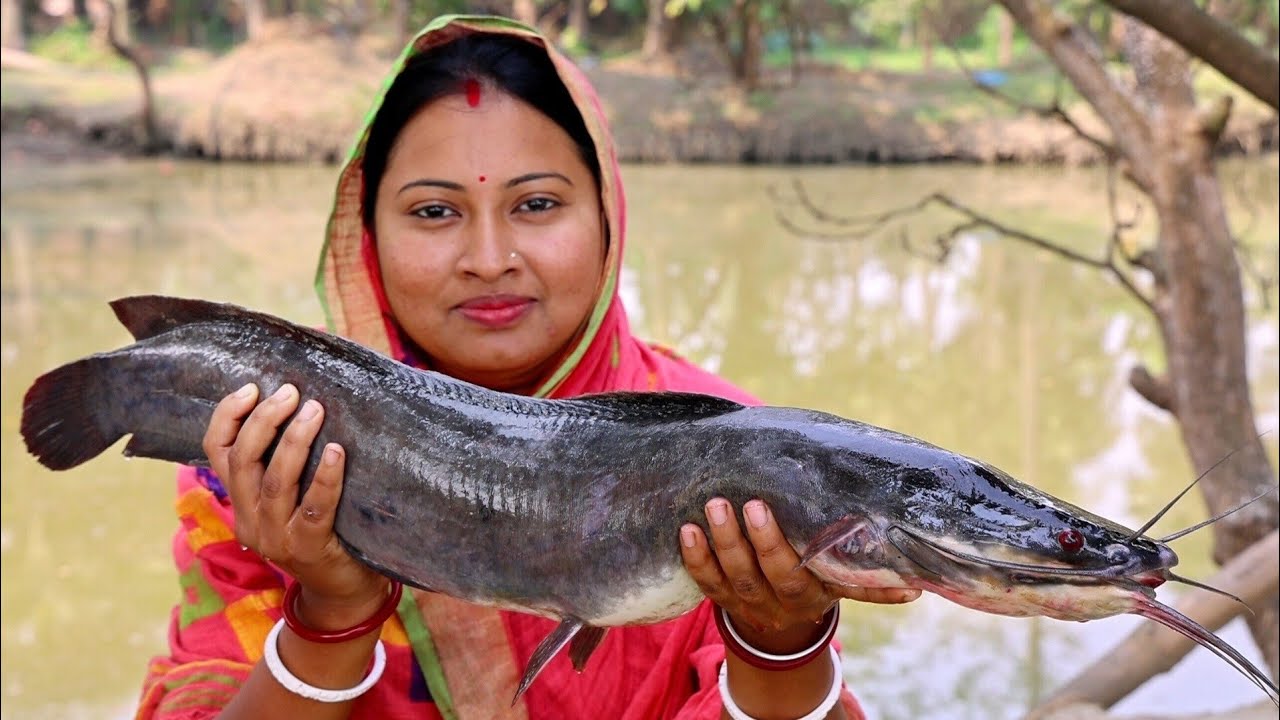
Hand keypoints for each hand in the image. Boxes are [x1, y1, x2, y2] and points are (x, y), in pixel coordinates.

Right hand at [204, 383, 389, 629]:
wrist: (344, 591)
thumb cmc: (324, 529)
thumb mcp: (292, 496)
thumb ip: (285, 462)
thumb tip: (300, 401)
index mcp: (240, 501)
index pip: (217, 452)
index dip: (228, 416)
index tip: (251, 387)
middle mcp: (249, 520)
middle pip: (243, 462)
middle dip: (264, 421)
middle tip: (291, 392)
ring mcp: (275, 538)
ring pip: (275, 482)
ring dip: (293, 441)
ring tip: (314, 410)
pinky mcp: (308, 550)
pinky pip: (314, 509)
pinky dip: (325, 478)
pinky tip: (336, 451)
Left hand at [680, 498, 918, 653]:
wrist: (780, 628)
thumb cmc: (816, 581)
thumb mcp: (842, 583)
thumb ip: (871, 581)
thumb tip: (918, 588)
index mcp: (814, 594)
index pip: (802, 576)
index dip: (785, 550)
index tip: (784, 517)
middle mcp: (781, 603)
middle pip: (767, 577)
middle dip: (757, 541)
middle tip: (747, 502)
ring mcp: (749, 603)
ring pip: (734, 579)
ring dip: (722, 544)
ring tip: (714, 506)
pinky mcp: (722, 600)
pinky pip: (706, 583)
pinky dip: (695, 559)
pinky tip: (685, 531)